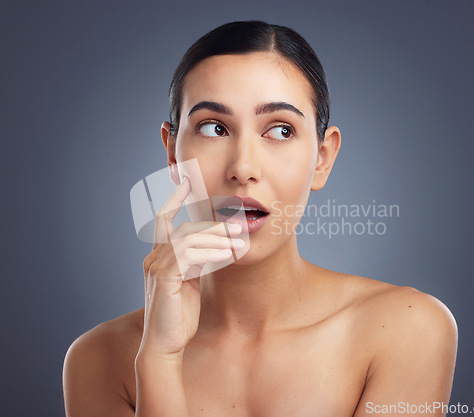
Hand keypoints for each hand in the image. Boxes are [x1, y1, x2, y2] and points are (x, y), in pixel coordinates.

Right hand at [138, 177, 242, 358]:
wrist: (166, 345)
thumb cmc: (180, 315)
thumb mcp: (191, 283)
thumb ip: (197, 262)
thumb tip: (216, 246)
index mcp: (160, 256)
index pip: (163, 219)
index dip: (174, 199)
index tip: (186, 182)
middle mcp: (154, 257)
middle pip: (186, 228)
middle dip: (214, 225)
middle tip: (239, 224)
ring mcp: (156, 266)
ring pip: (189, 239)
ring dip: (218, 239)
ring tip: (240, 243)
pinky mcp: (164, 277)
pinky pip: (189, 255)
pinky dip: (211, 252)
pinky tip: (228, 255)